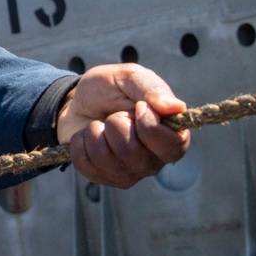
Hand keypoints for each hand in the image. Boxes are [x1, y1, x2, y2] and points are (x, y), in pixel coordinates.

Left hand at [56, 63, 189, 187]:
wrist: (78, 101)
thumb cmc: (110, 89)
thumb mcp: (129, 77)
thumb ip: (152, 89)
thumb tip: (176, 107)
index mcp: (170, 134)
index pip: (173, 146)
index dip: (150, 127)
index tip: (139, 106)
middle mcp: (154, 159)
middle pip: (132, 152)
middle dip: (115, 124)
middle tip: (114, 114)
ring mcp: (130, 172)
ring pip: (106, 159)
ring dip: (95, 132)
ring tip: (100, 123)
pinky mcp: (105, 178)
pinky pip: (85, 165)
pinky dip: (80, 143)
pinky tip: (87, 136)